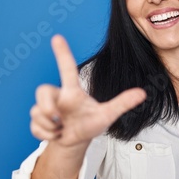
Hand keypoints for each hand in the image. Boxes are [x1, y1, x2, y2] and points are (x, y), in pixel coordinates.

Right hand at [29, 35, 145, 146]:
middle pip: (42, 90)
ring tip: (63, 129)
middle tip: (57, 118)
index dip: (62, 53)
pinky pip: (35, 127)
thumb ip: (123, 103)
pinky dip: (47, 135)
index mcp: (72, 91)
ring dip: (50, 126)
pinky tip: (56, 135)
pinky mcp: (37, 122)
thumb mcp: (107, 115)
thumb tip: (142, 93)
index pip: (67, 69)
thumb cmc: (90, 124)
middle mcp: (58, 97)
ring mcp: (45, 109)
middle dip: (46, 106)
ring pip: (37, 112)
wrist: (76, 142)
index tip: (57, 37)